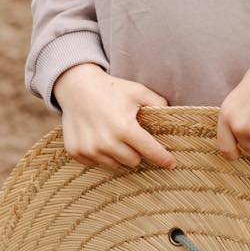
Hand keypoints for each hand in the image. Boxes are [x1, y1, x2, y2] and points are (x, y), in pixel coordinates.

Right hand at [54, 64, 177, 171]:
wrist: (75, 86)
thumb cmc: (111, 88)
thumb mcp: (137, 91)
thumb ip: (158, 103)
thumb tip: (174, 114)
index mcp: (125, 128)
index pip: (150, 151)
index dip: (163, 158)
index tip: (171, 163)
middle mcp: (106, 142)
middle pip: (133, 162)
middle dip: (136, 151)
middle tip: (130, 135)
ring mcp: (89, 149)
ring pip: (114, 165)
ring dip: (118, 154)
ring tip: (113, 135)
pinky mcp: (76, 152)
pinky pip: (96, 163)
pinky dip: (100, 154)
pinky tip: (98, 137)